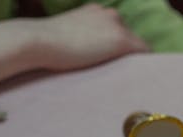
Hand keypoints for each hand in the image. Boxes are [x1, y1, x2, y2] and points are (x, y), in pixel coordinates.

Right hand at [0, 4, 147, 86]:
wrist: (38, 40)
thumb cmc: (43, 46)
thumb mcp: (64, 38)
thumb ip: (78, 42)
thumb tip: (80, 58)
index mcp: (94, 11)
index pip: (115, 30)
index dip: (115, 51)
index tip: (113, 67)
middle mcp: (108, 13)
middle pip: (130, 38)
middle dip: (126, 56)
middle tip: (120, 76)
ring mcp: (116, 26)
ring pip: (138, 47)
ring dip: (133, 61)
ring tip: (126, 80)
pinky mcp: (121, 40)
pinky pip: (144, 54)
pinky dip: (143, 66)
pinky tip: (136, 79)